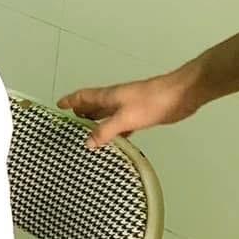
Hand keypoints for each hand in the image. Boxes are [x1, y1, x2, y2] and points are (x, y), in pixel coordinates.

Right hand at [59, 68, 196, 147]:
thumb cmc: (152, 101)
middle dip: (80, 113)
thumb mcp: (125, 118)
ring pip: (107, 115)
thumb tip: (87, 142)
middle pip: (93, 106)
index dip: (70, 100)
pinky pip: (122, 124)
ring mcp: (128, 107)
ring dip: (97, 123)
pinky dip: (115, 131)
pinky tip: (115, 141)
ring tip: (87, 136)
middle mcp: (115, 100)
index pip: (83, 96)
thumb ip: (106, 130)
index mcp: (108, 96)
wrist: (180, 96)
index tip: (58, 107)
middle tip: (69, 126)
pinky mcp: (141, 115)